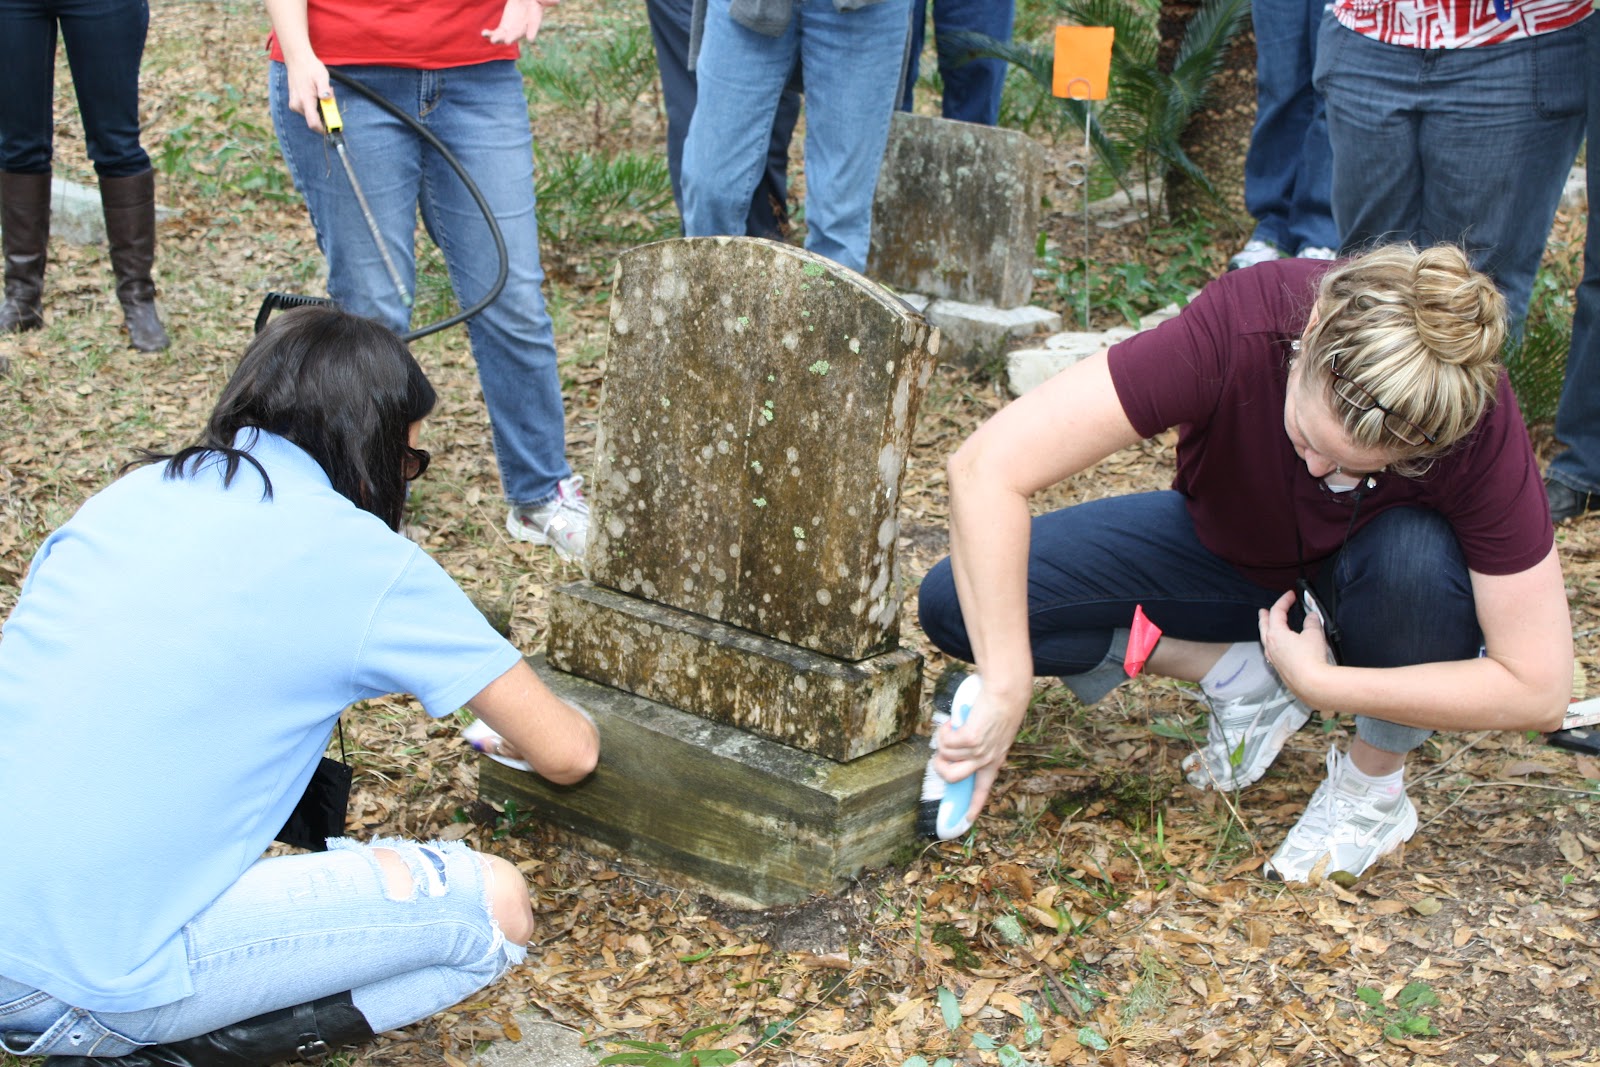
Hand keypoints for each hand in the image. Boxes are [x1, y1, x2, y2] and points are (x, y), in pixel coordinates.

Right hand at [283, 55, 332, 132]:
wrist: (297, 59)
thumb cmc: (310, 67)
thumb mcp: (321, 76)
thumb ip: (324, 89)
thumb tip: (327, 98)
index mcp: (304, 100)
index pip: (313, 123)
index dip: (324, 129)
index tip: (334, 128)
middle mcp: (297, 105)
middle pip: (315, 119)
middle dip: (326, 113)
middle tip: (330, 97)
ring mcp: (295, 105)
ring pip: (312, 115)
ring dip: (321, 108)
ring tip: (322, 93)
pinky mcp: (294, 104)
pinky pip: (308, 110)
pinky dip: (315, 106)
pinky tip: (317, 94)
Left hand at [483, 0, 558, 43]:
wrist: (525, 1)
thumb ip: (545, 0)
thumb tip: (557, 1)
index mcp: (534, 18)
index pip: (534, 24)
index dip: (532, 31)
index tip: (531, 39)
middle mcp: (524, 26)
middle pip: (519, 33)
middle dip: (513, 37)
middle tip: (508, 41)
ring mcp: (513, 28)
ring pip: (506, 35)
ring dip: (499, 38)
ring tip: (492, 40)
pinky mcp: (504, 27)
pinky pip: (497, 32)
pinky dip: (490, 34)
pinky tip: (484, 33)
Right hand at [930, 685, 1027, 832]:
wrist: (1006, 693)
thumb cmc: (998, 709)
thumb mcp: (993, 734)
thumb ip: (979, 746)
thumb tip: (953, 752)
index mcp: (994, 761)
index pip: (983, 789)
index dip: (973, 805)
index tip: (965, 820)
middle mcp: (986, 760)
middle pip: (953, 778)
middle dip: (939, 767)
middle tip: (939, 754)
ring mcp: (979, 751)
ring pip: (945, 756)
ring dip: (941, 741)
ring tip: (950, 728)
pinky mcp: (971, 738)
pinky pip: (945, 742)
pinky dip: (944, 731)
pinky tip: (951, 723)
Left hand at [1258, 590, 1332, 699]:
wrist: (1312, 684)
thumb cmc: (1311, 660)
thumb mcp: (1314, 634)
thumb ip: (1312, 622)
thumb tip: (1312, 617)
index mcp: (1276, 634)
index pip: (1276, 612)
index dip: (1284, 601)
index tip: (1290, 595)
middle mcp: (1270, 646)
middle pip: (1264, 626)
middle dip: (1265, 616)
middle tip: (1264, 611)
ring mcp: (1273, 658)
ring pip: (1265, 640)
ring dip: (1267, 630)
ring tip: (1270, 627)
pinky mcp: (1279, 668)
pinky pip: (1272, 652)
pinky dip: (1273, 644)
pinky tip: (1279, 647)